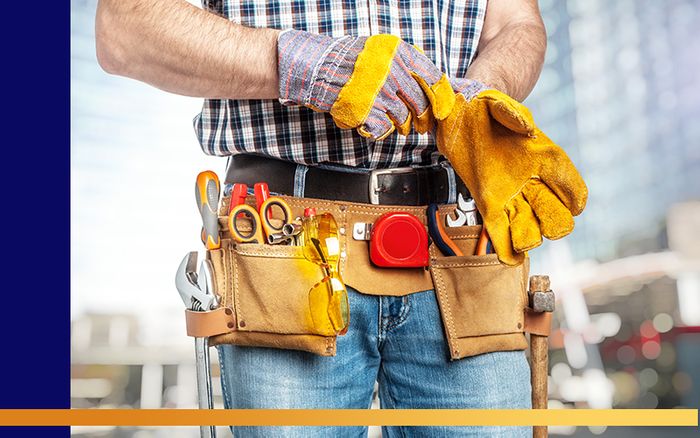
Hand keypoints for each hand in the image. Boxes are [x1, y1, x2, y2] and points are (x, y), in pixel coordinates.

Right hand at [277, 30, 454, 139]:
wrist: (317, 68)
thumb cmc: (349, 60)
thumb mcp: (381, 50)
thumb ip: (405, 63)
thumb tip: (430, 84)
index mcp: (400, 53)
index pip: (433, 78)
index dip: (442, 98)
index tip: (442, 110)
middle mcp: (393, 71)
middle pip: (421, 103)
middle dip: (422, 118)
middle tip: (420, 124)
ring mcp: (380, 92)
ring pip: (403, 119)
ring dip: (400, 125)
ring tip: (393, 122)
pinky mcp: (367, 111)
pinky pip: (384, 128)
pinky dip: (380, 130)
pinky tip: (372, 122)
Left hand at [436, 78, 587, 264]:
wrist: (460, 113)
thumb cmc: (486, 107)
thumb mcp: (498, 103)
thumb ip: (513, 114)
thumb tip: (528, 128)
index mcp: (543, 157)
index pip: (569, 183)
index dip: (574, 197)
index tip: (573, 206)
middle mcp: (532, 181)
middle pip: (554, 214)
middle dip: (553, 224)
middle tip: (542, 224)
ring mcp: (511, 195)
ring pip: (530, 227)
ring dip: (529, 238)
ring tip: (522, 242)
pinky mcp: (488, 203)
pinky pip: (501, 229)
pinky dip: (506, 246)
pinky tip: (510, 258)